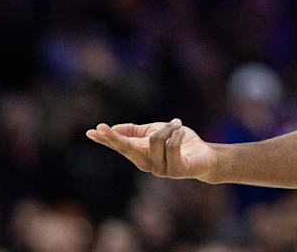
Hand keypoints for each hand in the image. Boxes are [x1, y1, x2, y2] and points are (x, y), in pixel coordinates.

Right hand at [86, 119, 216, 179]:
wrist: (205, 155)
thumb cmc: (179, 142)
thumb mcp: (155, 131)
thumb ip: (136, 131)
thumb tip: (114, 129)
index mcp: (141, 154)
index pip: (120, 146)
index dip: (106, 139)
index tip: (91, 132)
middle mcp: (147, 164)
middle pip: (127, 148)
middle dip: (115, 138)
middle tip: (102, 127)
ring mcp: (160, 170)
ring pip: (155, 139)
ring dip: (168, 127)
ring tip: (177, 125)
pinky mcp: (175, 171)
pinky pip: (172, 146)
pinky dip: (177, 133)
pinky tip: (182, 133)